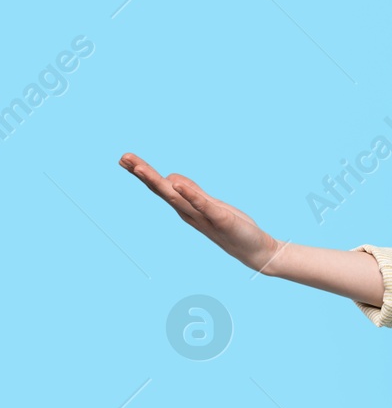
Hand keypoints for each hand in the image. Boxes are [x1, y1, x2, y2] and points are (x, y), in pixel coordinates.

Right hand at [118, 152, 284, 273]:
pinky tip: (176, 184)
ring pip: (176, 198)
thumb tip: (171, 178)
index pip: (160, 188)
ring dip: (158, 182)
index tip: (124, 159)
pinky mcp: (220, 219)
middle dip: (143, 174)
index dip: (143, 173)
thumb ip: (192, 192)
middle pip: (162, 191)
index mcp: (186, 207)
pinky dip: (190, 195)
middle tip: (123, 157)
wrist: (253, 250)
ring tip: (140, 168)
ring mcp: (203, 217)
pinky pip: (203, 206)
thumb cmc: (231, 227)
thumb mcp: (208, 204)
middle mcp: (189, 213)